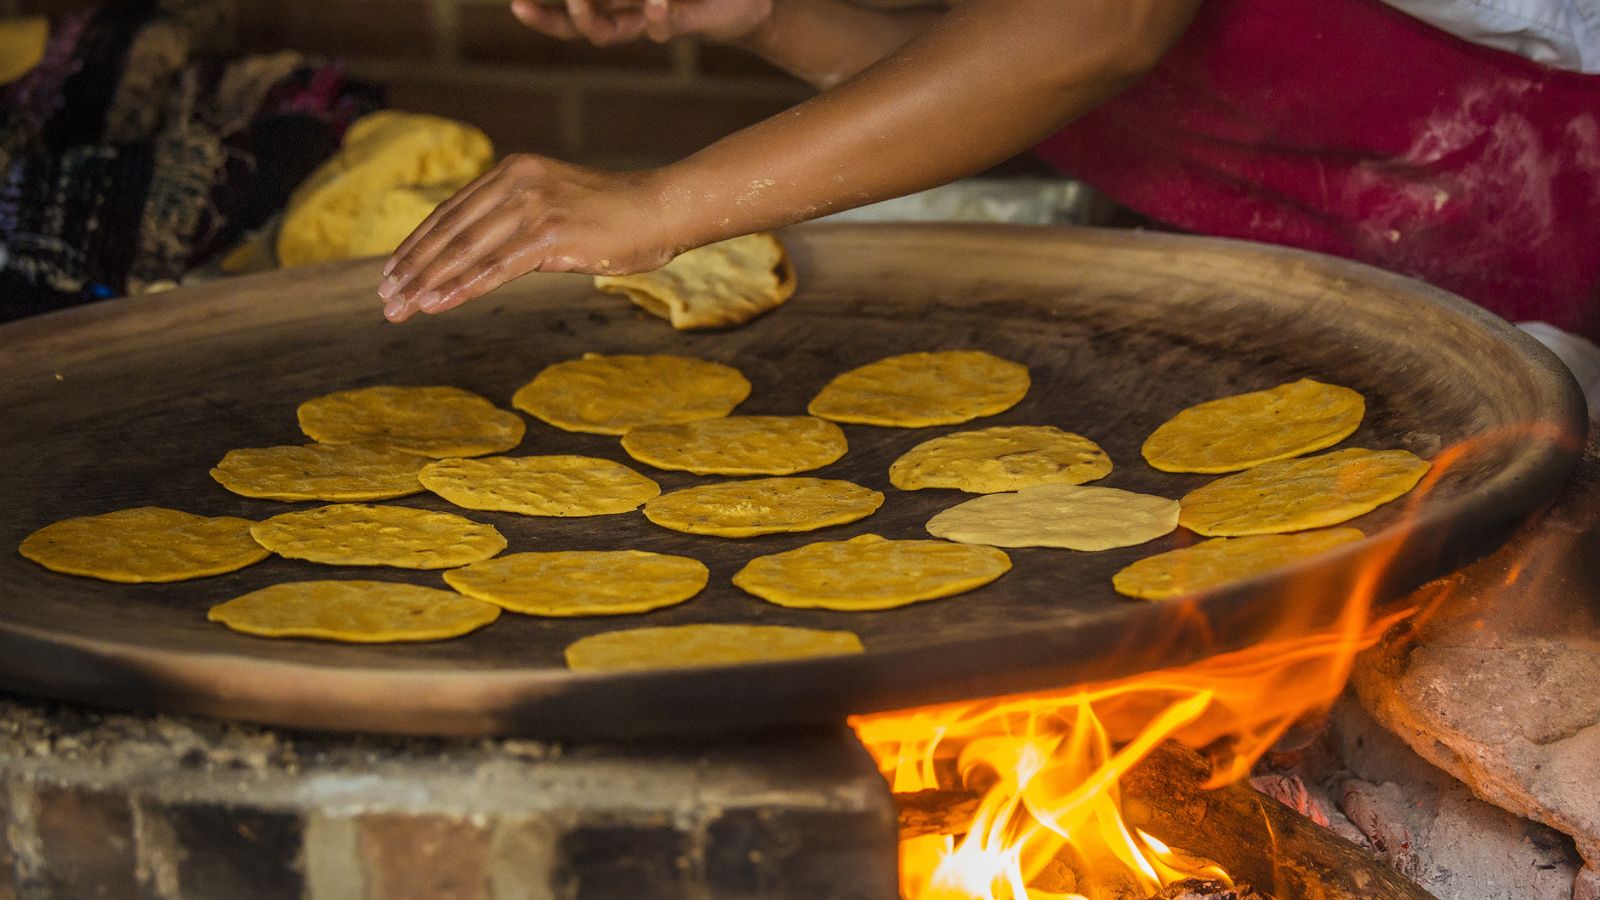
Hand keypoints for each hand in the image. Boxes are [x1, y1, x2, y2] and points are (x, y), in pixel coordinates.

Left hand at [377, 155, 677, 321]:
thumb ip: (517, 223)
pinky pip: (497, 267)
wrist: (662, 210)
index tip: (392, 273)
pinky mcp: (551, 234)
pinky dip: (464, 287)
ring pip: (467, 250)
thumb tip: (481, 257)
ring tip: (402, 308)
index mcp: (513, 172)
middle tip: (385, 299)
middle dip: (413, 268)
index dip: (417, 245)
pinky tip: (439, 304)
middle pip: (450, 231)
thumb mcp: (555, 208)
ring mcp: (534, 206)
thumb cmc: (615, 217)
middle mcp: (517, 182)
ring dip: (429, 282)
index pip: (450, 212)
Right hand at [509, 0, 772, 44]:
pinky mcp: (684, 23)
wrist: (746, 2)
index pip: (568, 16)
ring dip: (591, 18)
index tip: (517, 6)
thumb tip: (604, 0)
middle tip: (542, 5)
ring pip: (612, 32)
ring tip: (579, 1)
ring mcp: (652, 20)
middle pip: (581, 26)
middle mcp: (627, 14)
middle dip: (558, 18)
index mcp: (615, 2)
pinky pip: (661, 26)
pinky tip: (654, 3)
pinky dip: (654, 14)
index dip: (543, 15)